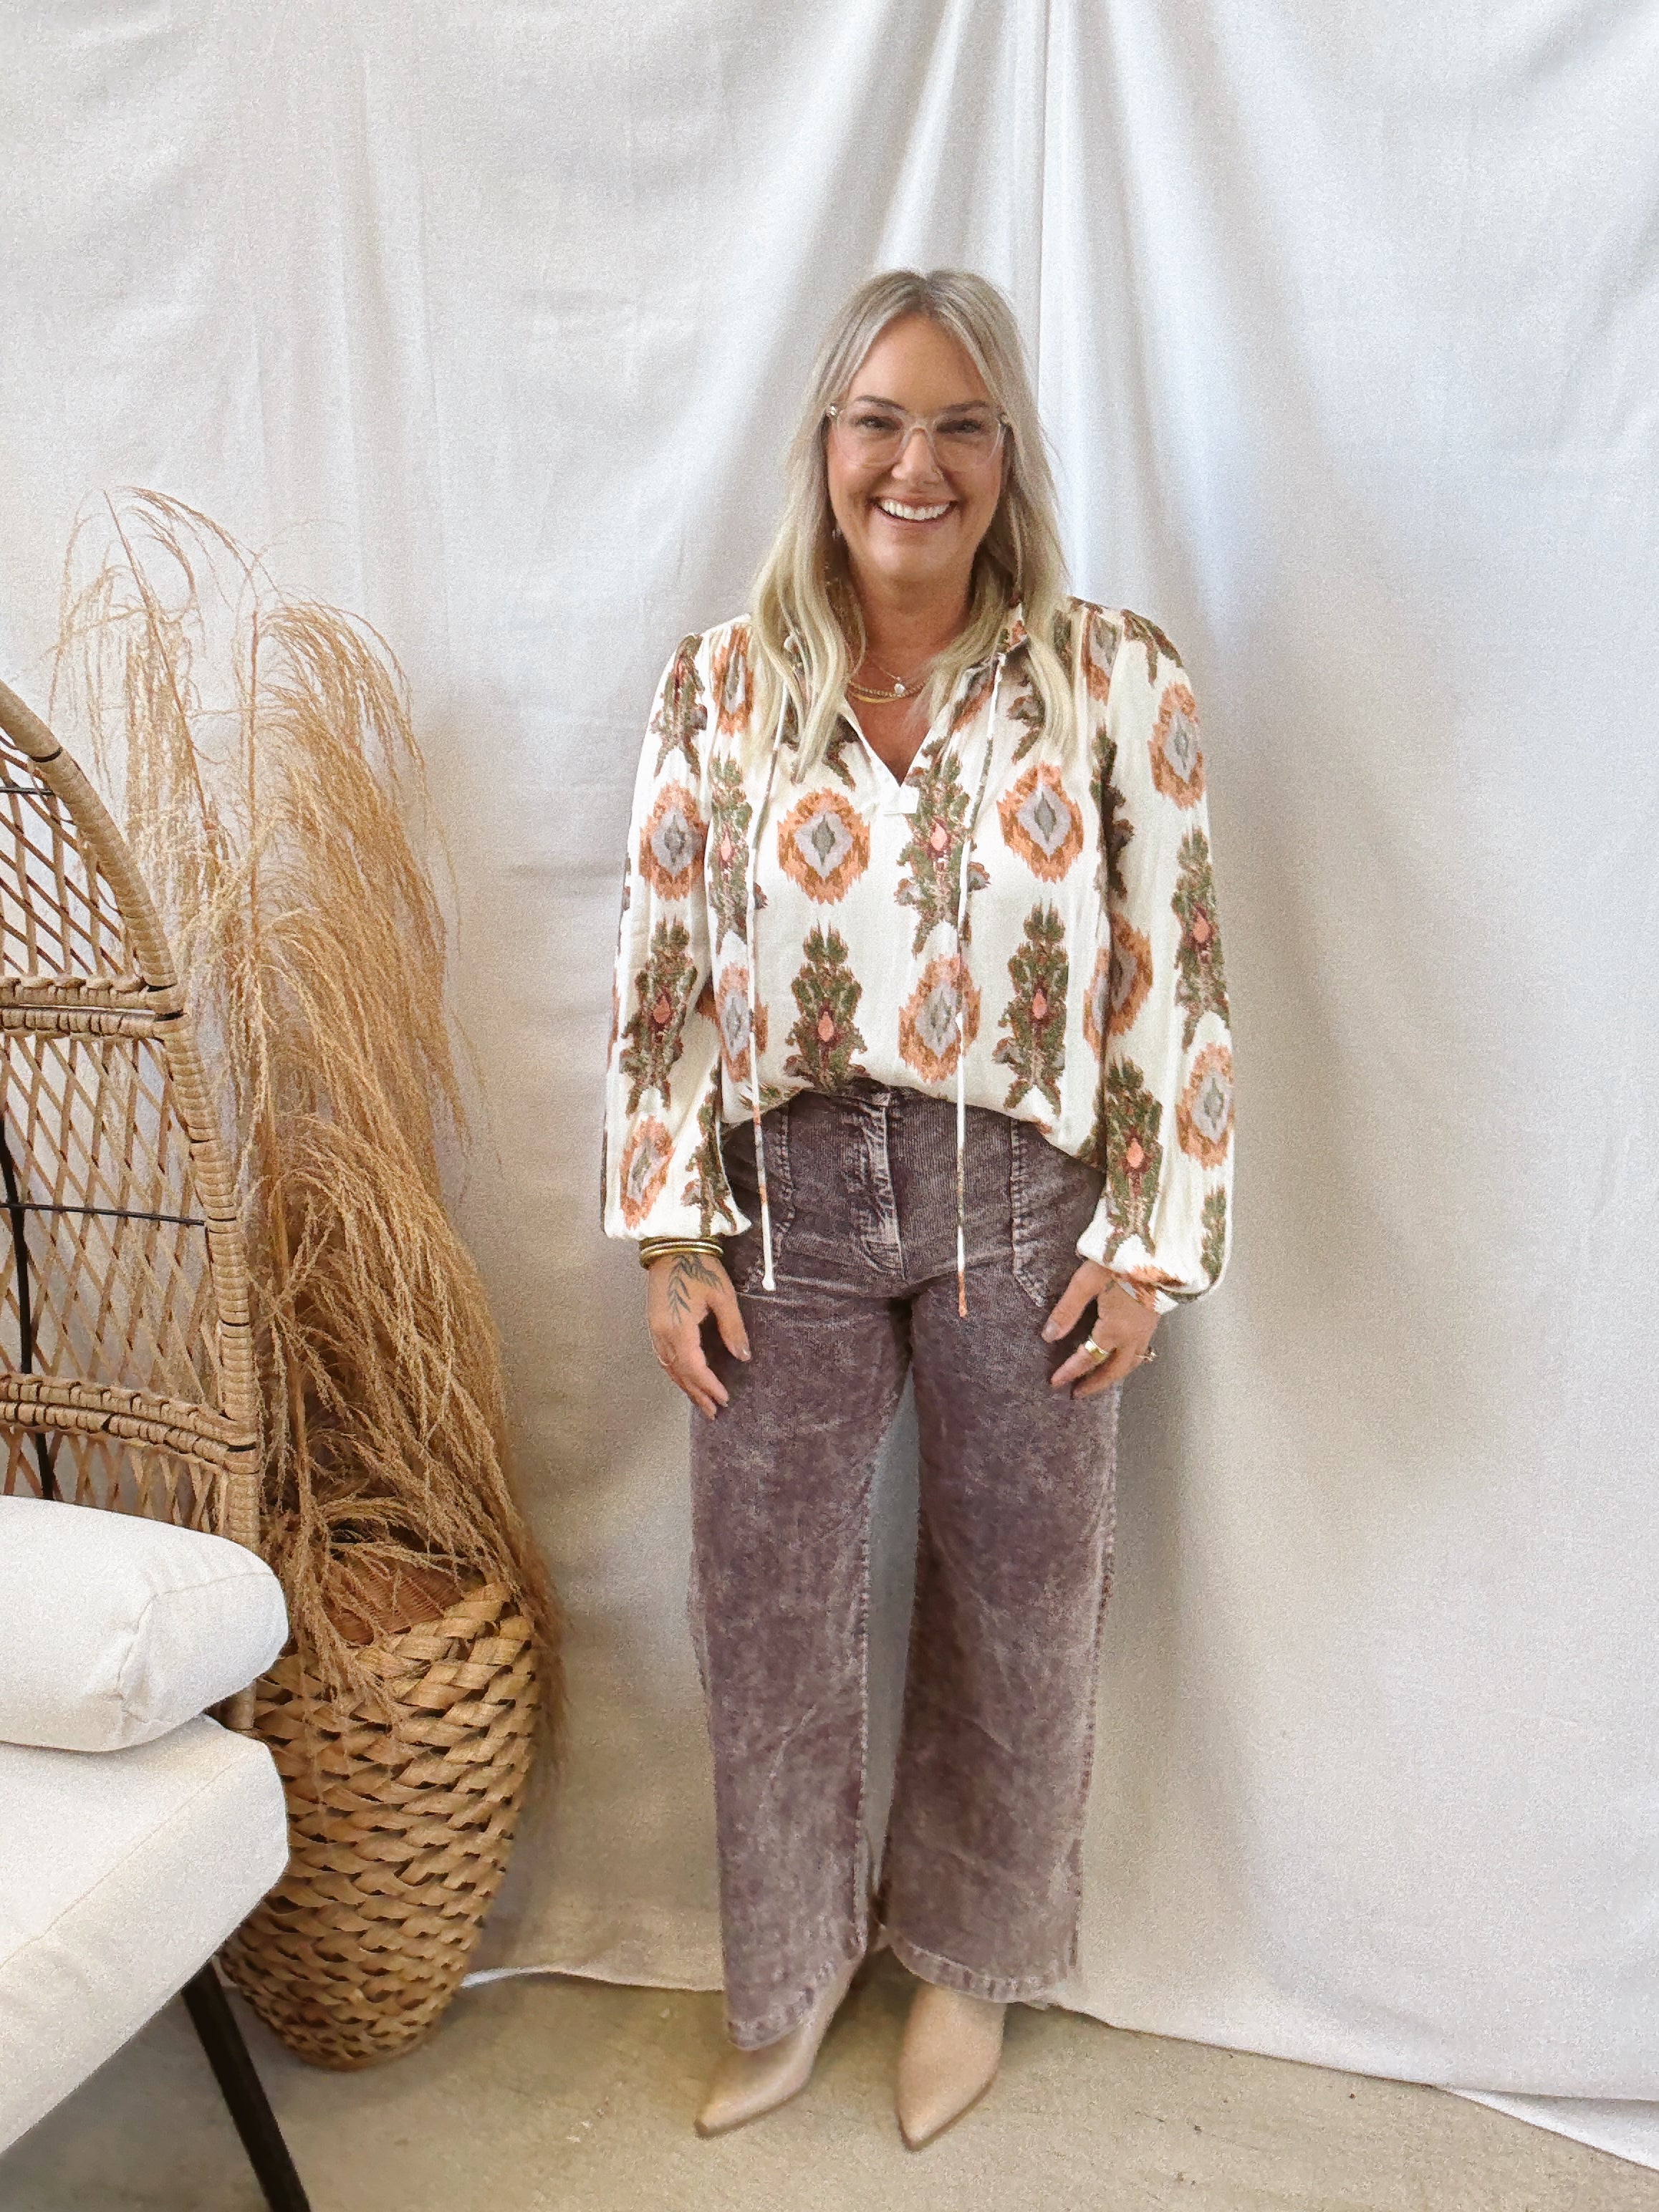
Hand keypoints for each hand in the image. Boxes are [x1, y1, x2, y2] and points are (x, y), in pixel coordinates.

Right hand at [647, 1249, 750, 1419]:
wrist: (673, 1244)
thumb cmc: (700, 1267)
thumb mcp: (723, 1296)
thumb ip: (733, 1328)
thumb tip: (743, 1357)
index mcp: (679, 1329)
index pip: (695, 1368)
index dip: (709, 1386)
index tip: (724, 1399)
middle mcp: (662, 1335)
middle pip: (680, 1373)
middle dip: (697, 1394)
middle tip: (713, 1412)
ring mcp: (654, 1330)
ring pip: (669, 1368)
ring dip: (685, 1386)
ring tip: (701, 1401)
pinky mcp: (654, 1324)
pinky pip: (664, 1357)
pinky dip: (676, 1372)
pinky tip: (685, 1377)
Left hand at [1042, 1261, 1158, 1397]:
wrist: (1158, 1250)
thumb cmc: (1118, 1263)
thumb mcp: (1086, 1283)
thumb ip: (1067, 1310)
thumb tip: (1049, 1336)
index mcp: (1114, 1330)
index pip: (1088, 1358)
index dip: (1070, 1372)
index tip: (1055, 1382)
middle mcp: (1132, 1337)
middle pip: (1113, 1370)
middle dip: (1094, 1384)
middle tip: (1077, 1393)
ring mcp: (1146, 1330)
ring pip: (1130, 1364)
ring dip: (1112, 1377)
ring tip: (1098, 1382)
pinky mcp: (1154, 1321)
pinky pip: (1140, 1352)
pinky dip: (1127, 1363)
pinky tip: (1121, 1359)